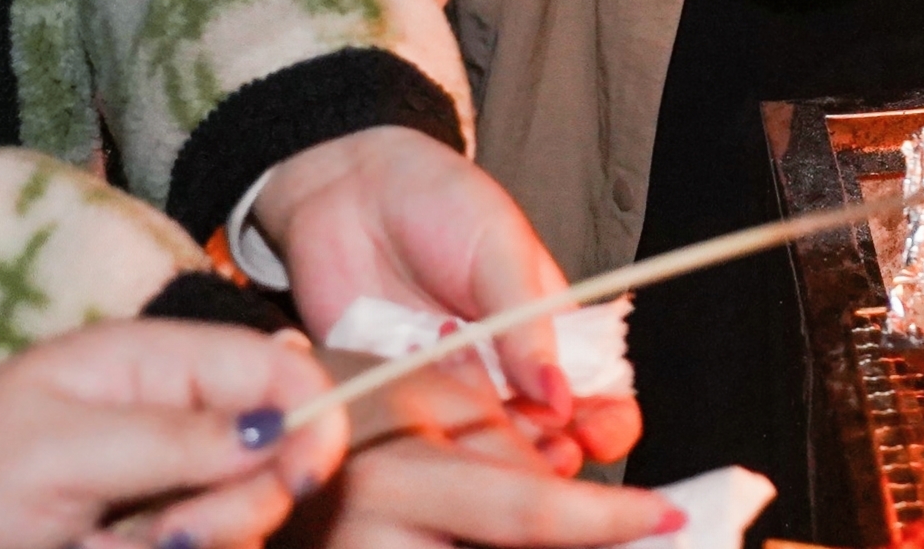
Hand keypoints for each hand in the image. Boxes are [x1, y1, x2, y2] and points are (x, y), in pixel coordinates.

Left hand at [0, 319, 338, 548]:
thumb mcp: (63, 450)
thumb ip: (173, 436)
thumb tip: (277, 426)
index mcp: (154, 360)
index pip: (271, 367)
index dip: (309, 411)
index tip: (309, 469)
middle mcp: (175, 414)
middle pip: (273, 447)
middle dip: (241, 497)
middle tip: (172, 533)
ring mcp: (166, 479)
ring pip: (244, 508)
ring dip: (205, 534)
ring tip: (130, 545)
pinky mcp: (154, 532)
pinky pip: (206, 541)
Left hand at [254, 130, 637, 466]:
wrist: (349, 186)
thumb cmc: (441, 201)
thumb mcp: (501, 249)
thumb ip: (528, 324)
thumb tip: (563, 399)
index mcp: (546, 332)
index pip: (595, 395)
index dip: (607, 423)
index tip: (601, 434)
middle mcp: (500, 371)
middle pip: (540, 438)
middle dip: (549, 456)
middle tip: (544, 453)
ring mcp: (446, 388)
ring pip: (479, 448)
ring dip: (487, 453)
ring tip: (483, 426)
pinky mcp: (390, 395)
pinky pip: (413, 435)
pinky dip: (424, 436)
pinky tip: (421, 404)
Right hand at [299, 365, 673, 548]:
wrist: (254, 428)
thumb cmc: (349, 391)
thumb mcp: (435, 395)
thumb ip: (509, 446)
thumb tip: (572, 483)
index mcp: (396, 484)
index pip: (528, 516)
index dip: (605, 521)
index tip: (669, 513)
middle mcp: (372, 546)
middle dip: (573, 545)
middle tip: (634, 525)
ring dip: (528, 545)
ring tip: (579, 521)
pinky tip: (500, 532)